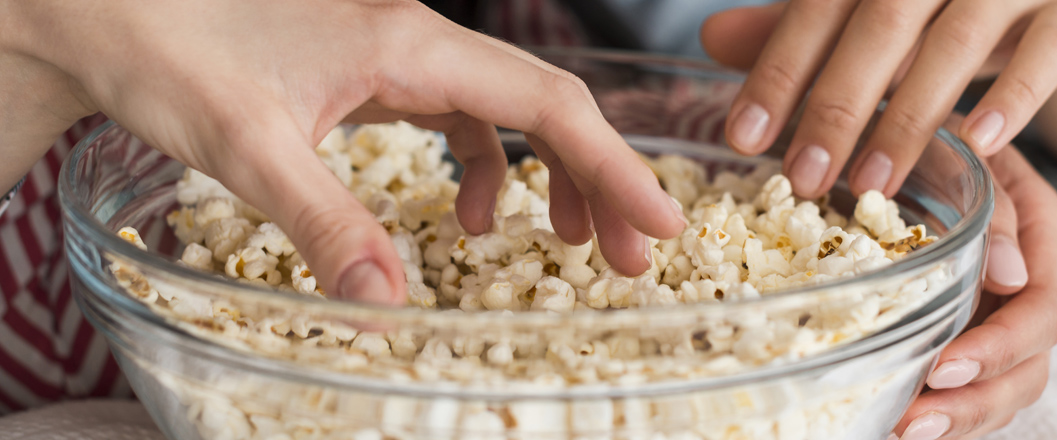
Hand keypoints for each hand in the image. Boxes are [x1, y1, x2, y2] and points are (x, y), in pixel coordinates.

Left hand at [4, 0, 685, 302]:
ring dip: (547, 175)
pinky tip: (469, 217)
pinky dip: (484, 167)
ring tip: (566, 244)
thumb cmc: (169, 48)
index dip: (612, 165)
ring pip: (507, 111)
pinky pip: (460, 118)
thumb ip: (326, 223)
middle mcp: (417, 40)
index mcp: (409, 44)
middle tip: (627, 256)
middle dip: (595, 180)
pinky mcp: (374, 73)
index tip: (660, 223)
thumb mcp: (250, 146)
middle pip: (543, 104)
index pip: (545, 100)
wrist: (106, 8)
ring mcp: (398, 54)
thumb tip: (389, 307)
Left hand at [701, 0, 1056, 197]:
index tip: (743, 138)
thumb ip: (802, 28)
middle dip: (835, 106)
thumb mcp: (874, 20)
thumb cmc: (950, 12)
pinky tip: (977, 146)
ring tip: (869, 182)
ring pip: (955, 42)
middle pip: (880, 24)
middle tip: (800, 178)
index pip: (819, 7)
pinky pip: (1045, 54)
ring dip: (908, 118)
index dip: (778, 72)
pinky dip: (1011, 100)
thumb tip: (711, 40)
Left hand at [892, 144, 1056, 439]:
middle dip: (974, 402)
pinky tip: (897, 420)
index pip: (1042, 313)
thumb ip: (996, 210)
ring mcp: (998, 308)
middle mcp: (1026, 281)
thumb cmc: (940, 130)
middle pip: (1028, 367)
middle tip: (915, 422)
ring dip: (957, 418)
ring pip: (1002, 387)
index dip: (998, 349)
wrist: (916, 119)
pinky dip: (942, 408)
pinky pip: (969, 384)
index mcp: (1041, 236)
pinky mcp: (966, 324)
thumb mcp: (968, 151)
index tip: (944, 368)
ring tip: (902, 430)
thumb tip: (1011, 276)